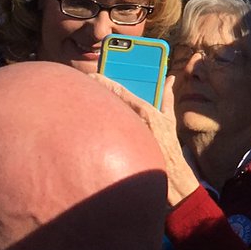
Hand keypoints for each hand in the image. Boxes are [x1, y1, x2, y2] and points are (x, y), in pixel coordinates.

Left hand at [90, 74, 200, 206]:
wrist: (167, 174)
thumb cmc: (168, 144)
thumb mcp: (169, 118)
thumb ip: (167, 97)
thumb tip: (170, 79)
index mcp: (145, 111)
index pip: (120, 92)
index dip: (104, 82)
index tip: (92, 75)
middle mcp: (132, 121)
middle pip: (108, 104)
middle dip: (95, 94)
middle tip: (82, 86)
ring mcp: (124, 135)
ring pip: (103, 118)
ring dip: (93, 110)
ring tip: (81, 102)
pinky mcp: (118, 148)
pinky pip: (103, 132)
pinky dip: (95, 126)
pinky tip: (85, 124)